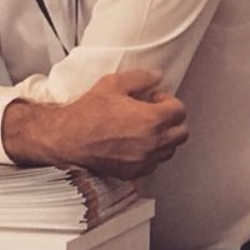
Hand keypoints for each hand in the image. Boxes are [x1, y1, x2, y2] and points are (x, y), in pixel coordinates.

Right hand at [1, 68, 188, 178]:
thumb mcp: (113, 84)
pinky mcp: (133, 172)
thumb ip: (140, 78)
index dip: (168, 101)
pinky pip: (153, 164)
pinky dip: (150, 155)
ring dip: (163, 139)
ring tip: (145, 130)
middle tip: (155, 114)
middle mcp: (153, 142)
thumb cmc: (87, 114)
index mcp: (152, 119)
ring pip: (170, 150)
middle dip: (172, 121)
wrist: (67, 138)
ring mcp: (144, 160)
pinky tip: (135, 145)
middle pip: (181, 133)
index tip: (154, 99)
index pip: (180, 110)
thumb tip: (156, 76)